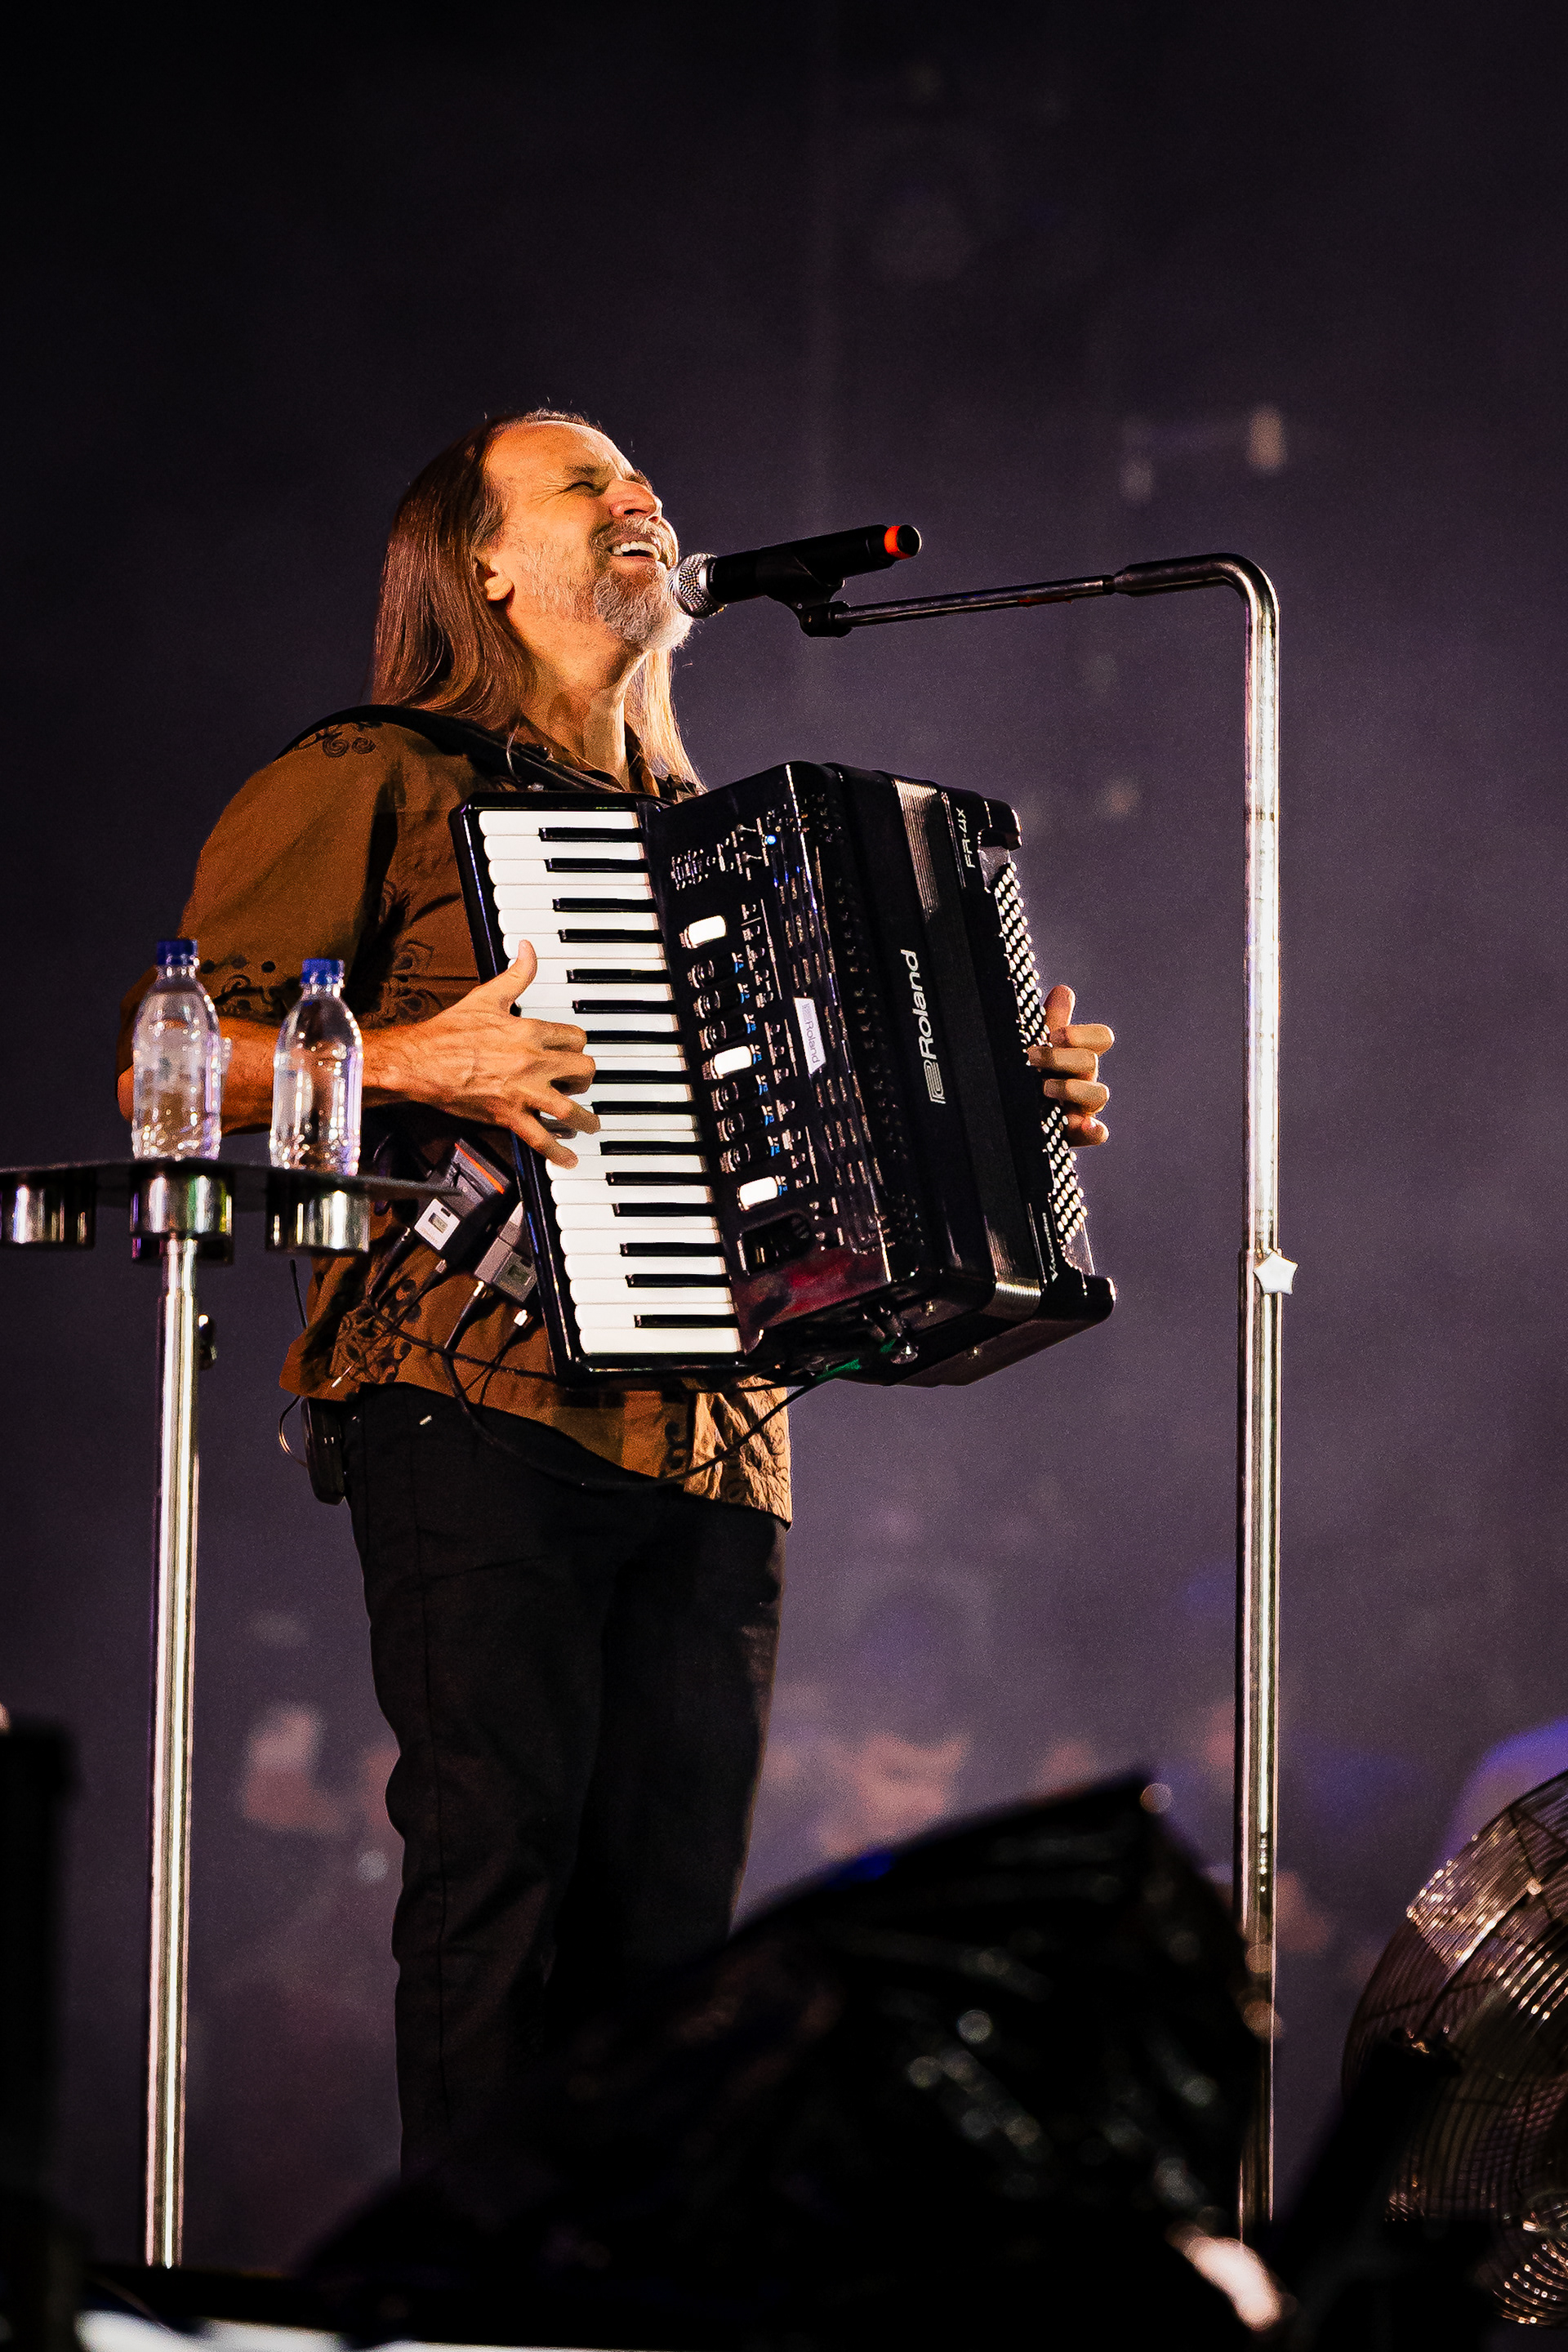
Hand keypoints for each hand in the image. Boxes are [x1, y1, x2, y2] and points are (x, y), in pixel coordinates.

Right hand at [366, 941, 598, 1168]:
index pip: (575, 1038)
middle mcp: (533, 1061)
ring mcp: (523, 1091)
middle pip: (583, 1070)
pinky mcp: (508, 1115)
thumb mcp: (487, 996)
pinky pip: (541, 1138)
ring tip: (590, 1125)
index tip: (574, 1052)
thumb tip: (528, 949)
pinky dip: (558, 1153)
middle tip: (579, 1084)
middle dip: (585, 1078)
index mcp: (530, 1031)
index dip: (577, 1046)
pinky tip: (569, 1160)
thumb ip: (516, 975)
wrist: (420, 1061)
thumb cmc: (449, 1032)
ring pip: (571, 1108)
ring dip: (586, 1119)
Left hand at [1026, 983, 1112, 1145]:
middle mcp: (1086, 1079)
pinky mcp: (1075, 1133)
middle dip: (1061, 1057)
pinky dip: (1094, 1130)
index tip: (1053, 1035)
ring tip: (1045, 1088)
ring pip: (1098, 1094)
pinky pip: (1097, 1132)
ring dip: (1073, 1088)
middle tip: (1031, 1057)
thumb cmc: (1025, 1073)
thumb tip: (1064, 991)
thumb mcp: (1035, 1046)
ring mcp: (1083, 1108)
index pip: (1100, 1038)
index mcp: (1078, 1055)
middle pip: (1091, 1061)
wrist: (1004, 1113)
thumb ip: (1050, 1021)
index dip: (1081, 1034)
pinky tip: (1083, 1126)